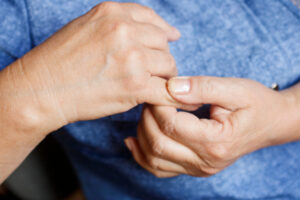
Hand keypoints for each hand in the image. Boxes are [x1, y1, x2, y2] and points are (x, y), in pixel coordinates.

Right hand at [9, 2, 182, 129]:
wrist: (42, 89)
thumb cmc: (60, 60)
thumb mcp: (86, 27)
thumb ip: (117, 25)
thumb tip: (149, 31)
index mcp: (113, 13)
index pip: (152, 19)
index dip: (163, 32)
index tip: (170, 40)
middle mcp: (125, 31)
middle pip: (163, 44)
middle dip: (161, 58)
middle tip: (154, 71)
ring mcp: (132, 58)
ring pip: (169, 65)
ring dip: (164, 77)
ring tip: (154, 85)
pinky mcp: (135, 85)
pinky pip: (167, 91)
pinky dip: (176, 99)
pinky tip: (182, 102)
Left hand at [125, 76, 297, 177]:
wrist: (271, 123)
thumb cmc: (256, 104)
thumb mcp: (235, 89)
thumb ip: (202, 87)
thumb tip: (170, 86)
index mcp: (216, 141)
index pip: (171, 124)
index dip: (158, 103)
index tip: (159, 86)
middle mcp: (205, 161)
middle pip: (158, 142)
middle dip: (147, 116)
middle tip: (152, 97)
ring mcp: (199, 168)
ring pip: (153, 159)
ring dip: (142, 133)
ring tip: (147, 112)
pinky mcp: (193, 168)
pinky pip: (158, 168)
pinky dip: (142, 155)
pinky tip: (133, 140)